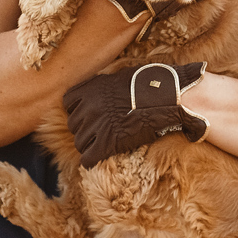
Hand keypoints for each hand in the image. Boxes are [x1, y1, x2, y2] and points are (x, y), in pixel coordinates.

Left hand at [61, 61, 207, 167]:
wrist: (169, 97)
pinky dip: (92, 160)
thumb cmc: (153, 84)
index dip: (79, 110)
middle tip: (98, 133)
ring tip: (101, 147)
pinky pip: (88, 158)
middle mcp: (90, 106)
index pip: (69, 102)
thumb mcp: (124, 76)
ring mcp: (97, 125)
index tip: (88, 114)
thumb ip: (109, 86)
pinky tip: (100, 158)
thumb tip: (113, 89)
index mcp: (92, 88)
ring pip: (80, 142)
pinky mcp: (108, 143)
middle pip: (73, 124)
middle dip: (84, 129)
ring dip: (89, 145)